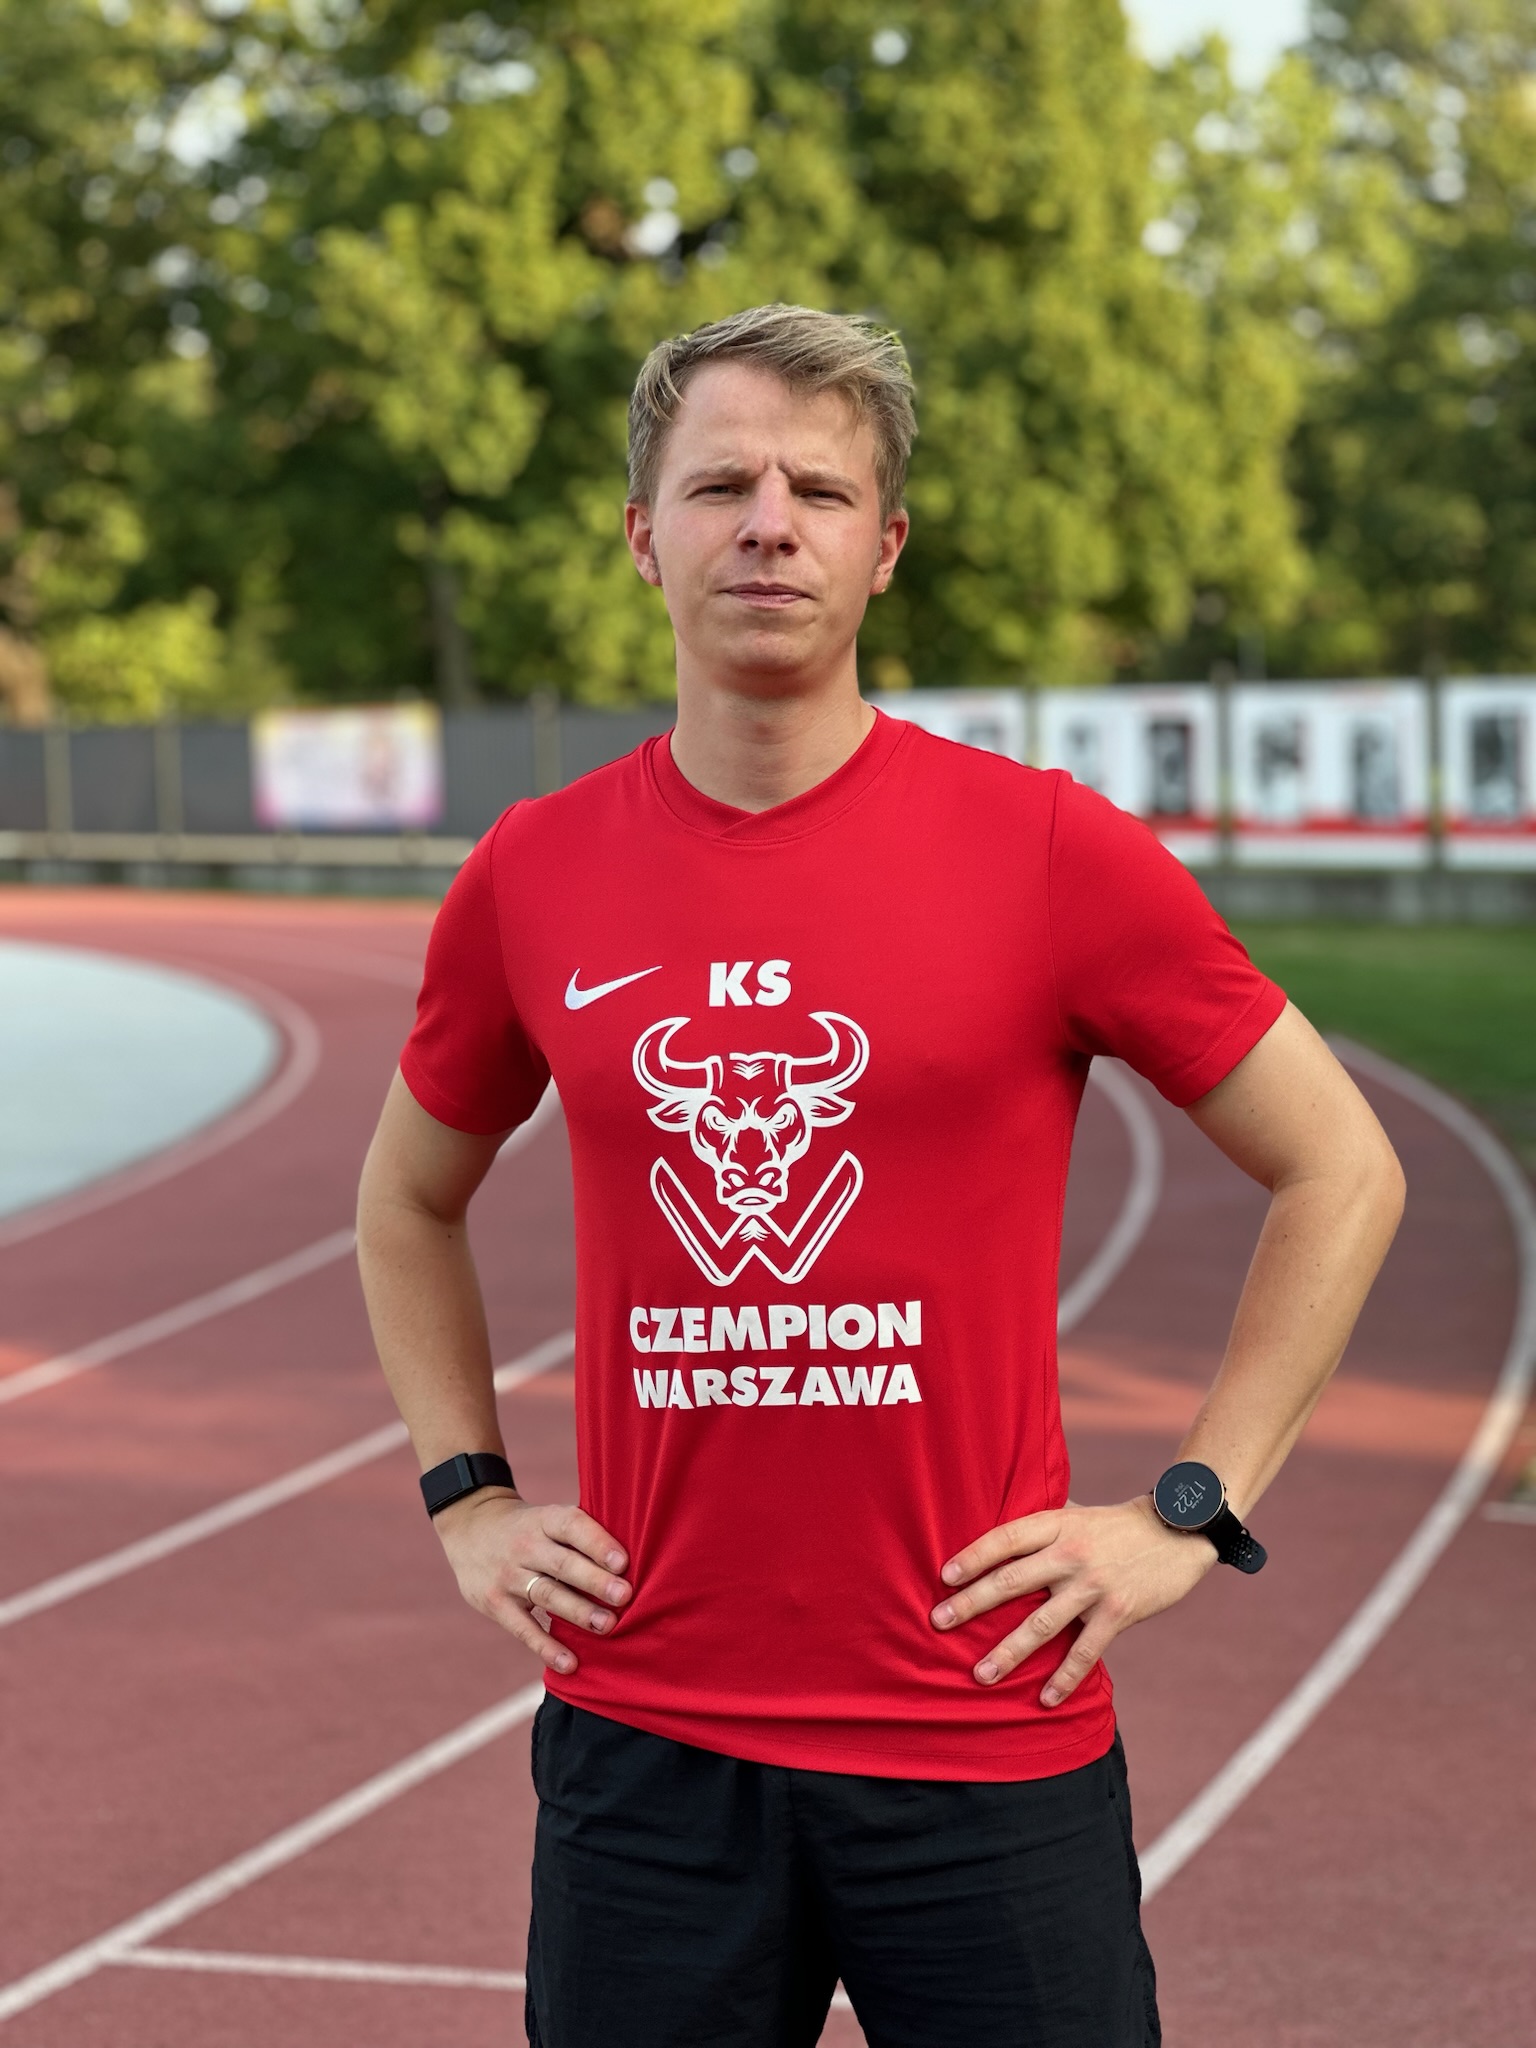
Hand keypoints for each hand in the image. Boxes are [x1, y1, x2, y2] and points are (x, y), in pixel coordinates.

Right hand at [433, 1492, 631, 1675]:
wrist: (470, 1527)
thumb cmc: (529, 1528)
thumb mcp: (547, 1517)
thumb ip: (580, 1535)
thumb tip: (630, 1562)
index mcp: (544, 1520)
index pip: (571, 1526)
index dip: (597, 1542)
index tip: (623, 1561)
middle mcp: (525, 1546)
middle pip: (563, 1564)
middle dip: (594, 1581)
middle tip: (624, 1596)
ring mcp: (508, 1576)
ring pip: (547, 1595)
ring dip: (578, 1612)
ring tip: (607, 1626)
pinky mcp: (495, 1603)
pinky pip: (523, 1628)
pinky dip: (546, 1647)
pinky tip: (570, 1663)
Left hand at [931, 1495, 1216, 1704]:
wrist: (1179, 1530)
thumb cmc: (1117, 1524)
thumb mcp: (1077, 1512)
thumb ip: (1042, 1525)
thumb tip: (999, 1533)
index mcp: (1056, 1524)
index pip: (1005, 1538)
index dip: (973, 1556)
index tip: (944, 1577)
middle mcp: (1070, 1553)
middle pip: (1012, 1581)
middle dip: (972, 1603)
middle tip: (938, 1622)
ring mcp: (1094, 1585)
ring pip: (1042, 1624)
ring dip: (1008, 1652)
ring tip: (980, 1675)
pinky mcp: (1118, 1612)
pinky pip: (1085, 1651)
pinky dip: (1064, 1678)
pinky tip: (1044, 1699)